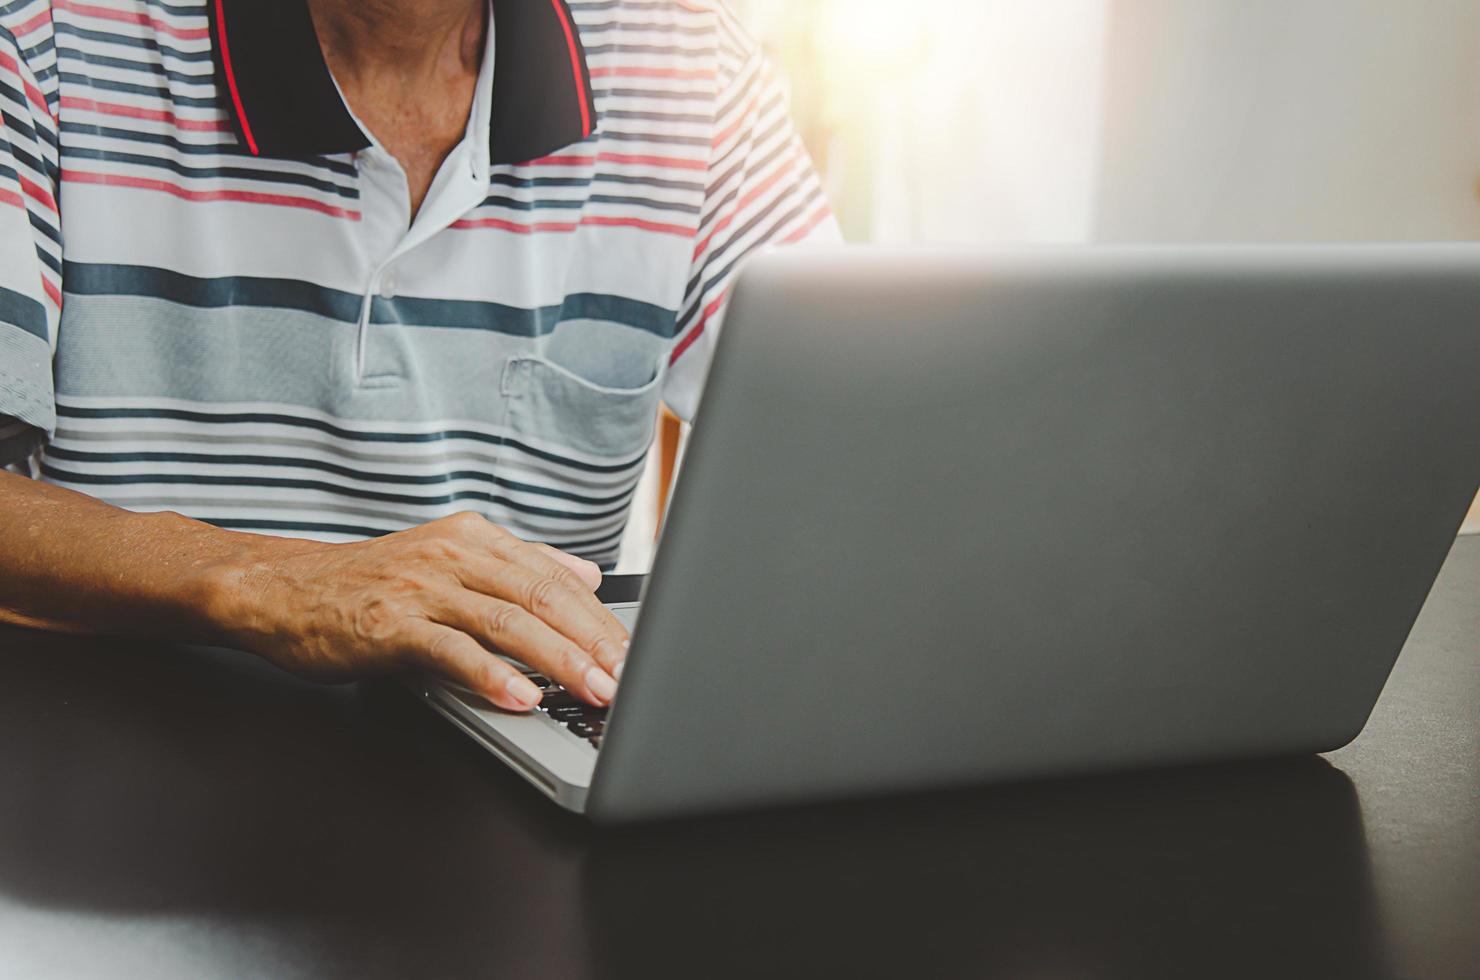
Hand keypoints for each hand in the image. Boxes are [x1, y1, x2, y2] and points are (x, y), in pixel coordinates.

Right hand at [211, 513, 629, 710]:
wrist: (285, 590)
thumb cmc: (369, 584)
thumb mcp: (451, 560)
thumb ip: (520, 566)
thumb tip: (588, 575)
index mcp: (477, 539)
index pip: (556, 578)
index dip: (600, 617)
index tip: (633, 652)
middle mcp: (454, 555)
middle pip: (542, 597)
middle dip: (592, 641)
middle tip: (626, 677)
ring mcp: (422, 587)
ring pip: (507, 622)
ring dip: (557, 661)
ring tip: (592, 689)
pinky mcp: (391, 624)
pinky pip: (451, 650)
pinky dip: (490, 675)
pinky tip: (521, 696)